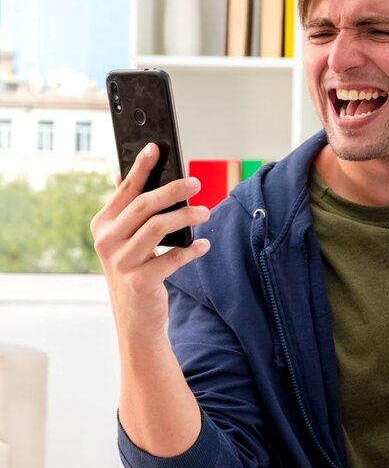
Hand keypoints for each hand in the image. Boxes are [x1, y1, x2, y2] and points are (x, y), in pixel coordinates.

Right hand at [91, 143, 210, 342]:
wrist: (134, 319)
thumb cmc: (135, 270)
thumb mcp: (125, 239)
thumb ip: (128, 209)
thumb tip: (125, 172)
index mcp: (102, 225)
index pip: (125, 190)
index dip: (141, 168)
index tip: (156, 148)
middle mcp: (107, 241)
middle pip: (144, 206)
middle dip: (172, 190)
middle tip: (196, 182)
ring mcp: (121, 262)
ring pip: (158, 228)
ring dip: (186, 217)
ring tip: (205, 212)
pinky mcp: (140, 282)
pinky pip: (172, 258)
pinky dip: (191, 250)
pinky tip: (204, 245)